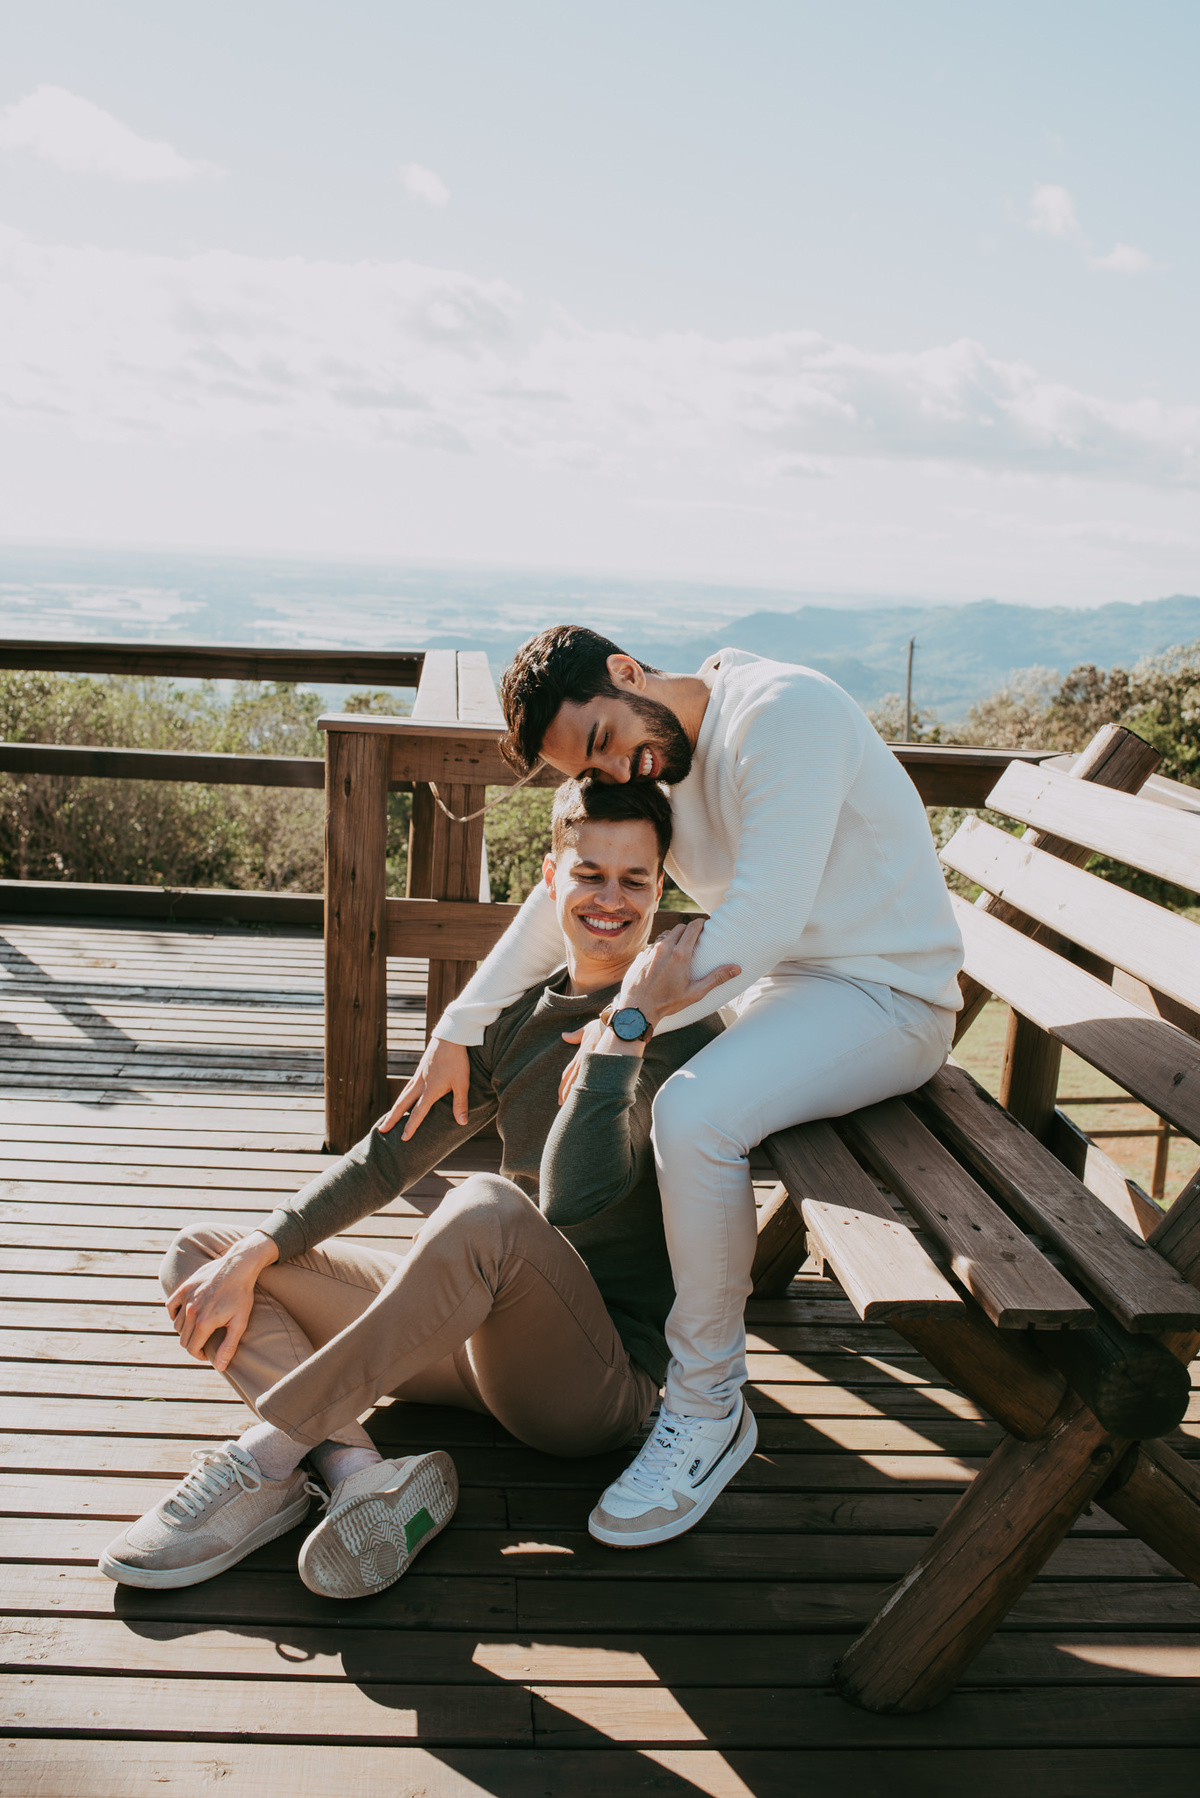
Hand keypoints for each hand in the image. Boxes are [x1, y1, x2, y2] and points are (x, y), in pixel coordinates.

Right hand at [165, 1231, 277, 1371]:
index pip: (192, 1348)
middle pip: (183, 1338)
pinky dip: (174, 1314)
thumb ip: (228, 1347)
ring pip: (177, 1324)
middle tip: (203, 1342)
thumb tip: (220, 1368)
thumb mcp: (240, 1323)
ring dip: (184, 1330)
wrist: (238, 1266)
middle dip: (192, 1344)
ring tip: (198, 1329)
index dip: (199, 1355)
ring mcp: (186, 1298)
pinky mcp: (184, 1288)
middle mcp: (191, 1311)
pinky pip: (171, 1306)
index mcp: (204, 1323)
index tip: (206, 1353)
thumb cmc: (241, 1295)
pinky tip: (185, 1315)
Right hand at [379, 1036, 470, 1138]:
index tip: (403, 1138)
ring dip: (395, 1107)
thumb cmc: (457, 1060)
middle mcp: (420, 1084)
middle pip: (402, 1104)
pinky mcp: (420, 1068)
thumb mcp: (462, 1083)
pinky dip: (403, 1095)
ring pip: (403, 1094)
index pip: (418, 1112)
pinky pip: (408, 1086)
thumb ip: (460, 1103)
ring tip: (389, 1116)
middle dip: (392, 1118)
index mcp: (430, 1090)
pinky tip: (404, 1096)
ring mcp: (419, 1075)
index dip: (411, 1126)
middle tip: (382, 1130)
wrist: (450, 1037)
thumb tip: (462, 1122)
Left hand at [558, 1017, 606, 1104]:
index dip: (563, 1084)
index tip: (560, 1094)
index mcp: (580, 1055)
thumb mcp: (587, 1029)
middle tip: (562, 1104)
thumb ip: (575, 1035)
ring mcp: (594, 1064)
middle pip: (571, 1080)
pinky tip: (589, 1099)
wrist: (617, 1025)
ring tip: (572, 1106)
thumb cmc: (603, 1026)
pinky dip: (590, 1090)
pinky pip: (595, 1081)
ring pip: (581, 1083)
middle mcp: (584, 1061)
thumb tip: (564, 1035)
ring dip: (575, 1094)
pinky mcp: (603, 1066)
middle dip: (566, 1093)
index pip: (567, 1073)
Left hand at [620, 917, 739, 1025]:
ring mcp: (650, 950)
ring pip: (665, 935)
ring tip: (680, 947)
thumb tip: (737, 969)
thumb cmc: (667, 1002)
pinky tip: (664, 959)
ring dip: (674, 937)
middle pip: (679, 927)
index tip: (706, 925)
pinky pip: (654, 945)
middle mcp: (664, 948)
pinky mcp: (641, 955)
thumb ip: (716, 978)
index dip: (701, 923)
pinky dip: (661, 947)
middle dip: (689, 929)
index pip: (692, 927)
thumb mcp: (695, 992)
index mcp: (680, 954)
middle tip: (696, 937)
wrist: (637, 1008)